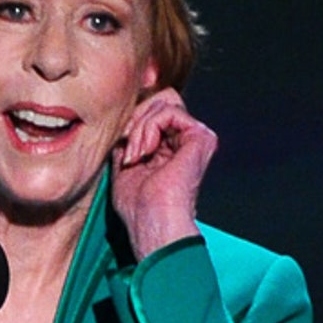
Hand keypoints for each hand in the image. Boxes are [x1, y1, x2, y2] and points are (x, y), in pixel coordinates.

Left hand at [111, 88, 217, 260]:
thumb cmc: (138, 205)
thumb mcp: (124, 163)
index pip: (154, 109)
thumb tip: (122, 118)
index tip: (121, 144)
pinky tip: (145, 151)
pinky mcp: (201, 137)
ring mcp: (197, 137)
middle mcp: (187, 139)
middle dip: (136, 119)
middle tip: (129, 148)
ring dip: (141, 127)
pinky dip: (150, 127)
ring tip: (137, 154)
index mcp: (171, 146)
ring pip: (163, 103)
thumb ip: (128, 139)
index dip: (133, 119)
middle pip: (160, 100)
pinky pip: (170, 111)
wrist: (152, 222)